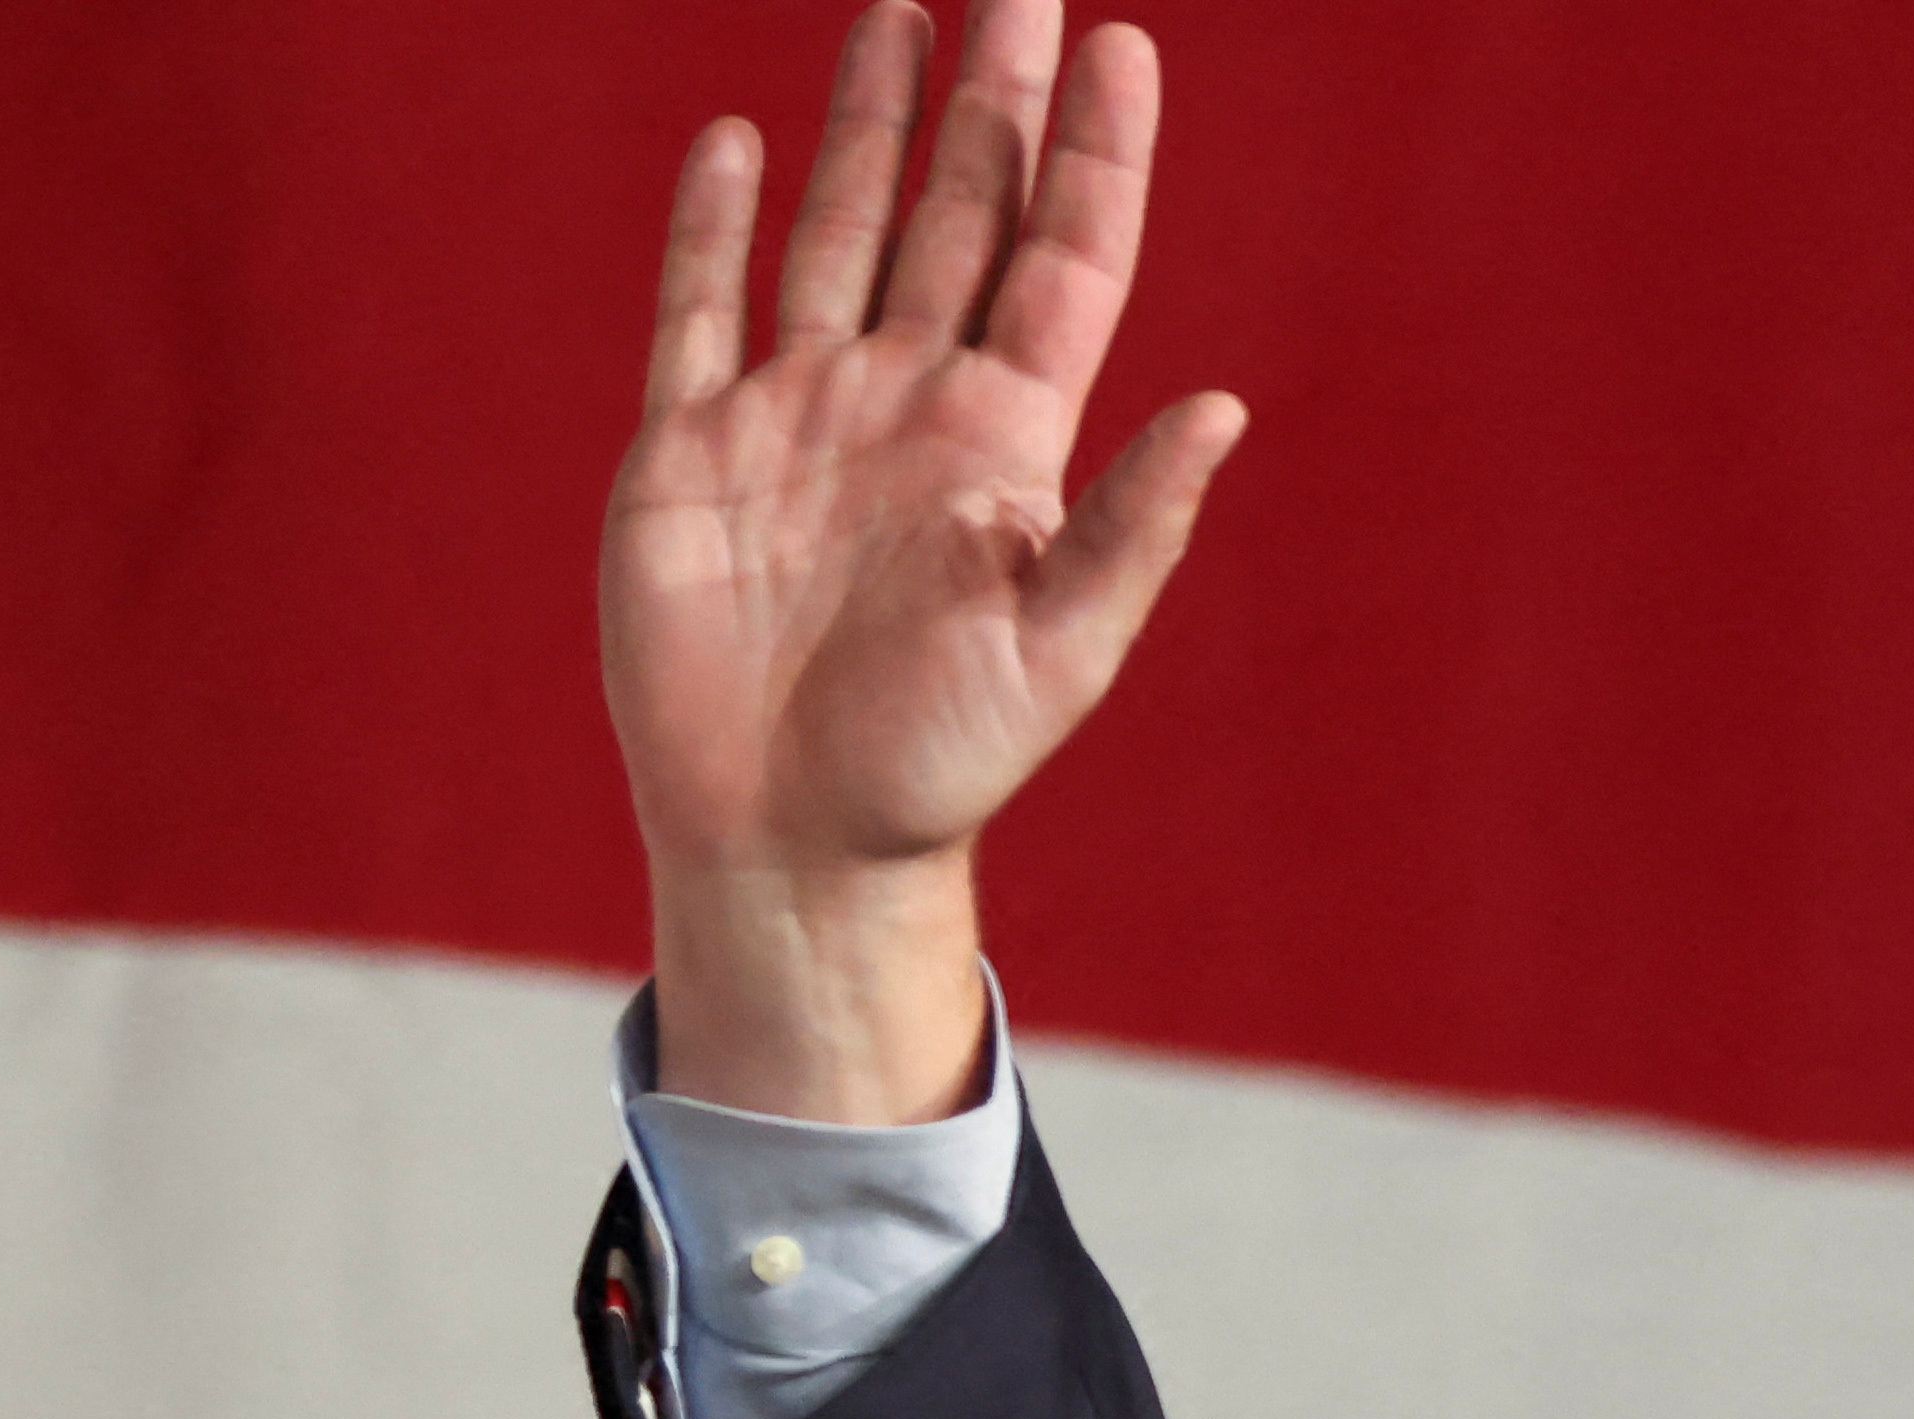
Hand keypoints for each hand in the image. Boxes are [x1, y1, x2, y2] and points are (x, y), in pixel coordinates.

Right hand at [605, 0, 1242, 1119]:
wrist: (795, 842)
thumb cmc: (941, 765)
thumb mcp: (1062, 651)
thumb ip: (1133, 528)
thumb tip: (1225, 407)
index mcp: (1003, 443)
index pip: (1063, 259)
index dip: (1096, 154)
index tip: (1124, 44)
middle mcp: (904, 406)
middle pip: (958, 213)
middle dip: (992, 98)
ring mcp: (795, 419)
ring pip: (839, 234)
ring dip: (869, 126)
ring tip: (903, 16)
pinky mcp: (689, 455)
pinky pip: (700, 313)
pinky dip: (716, 228)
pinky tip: (739, 142)